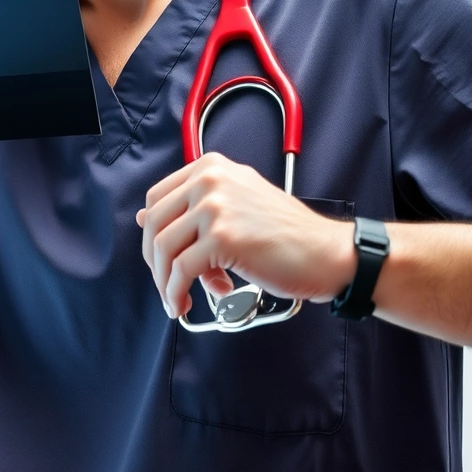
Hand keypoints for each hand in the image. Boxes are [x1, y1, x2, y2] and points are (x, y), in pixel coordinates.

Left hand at [136, 152, 353, 319]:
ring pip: (163, 249)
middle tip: (167, 283)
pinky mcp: (222, 238)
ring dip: (165, 282)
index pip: (158, 198)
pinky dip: (176, 292)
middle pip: (155, 224)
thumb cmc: (288, 235)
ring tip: (180, 298)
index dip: (153, 233)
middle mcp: (210, 180)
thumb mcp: (237, 204)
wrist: (327, 252)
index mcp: (211, 167)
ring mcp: (215, 207)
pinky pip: (181, 271)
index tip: (159, 256)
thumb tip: (145, 218)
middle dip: (155, 261)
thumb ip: (195, 207)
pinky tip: (184, 304)